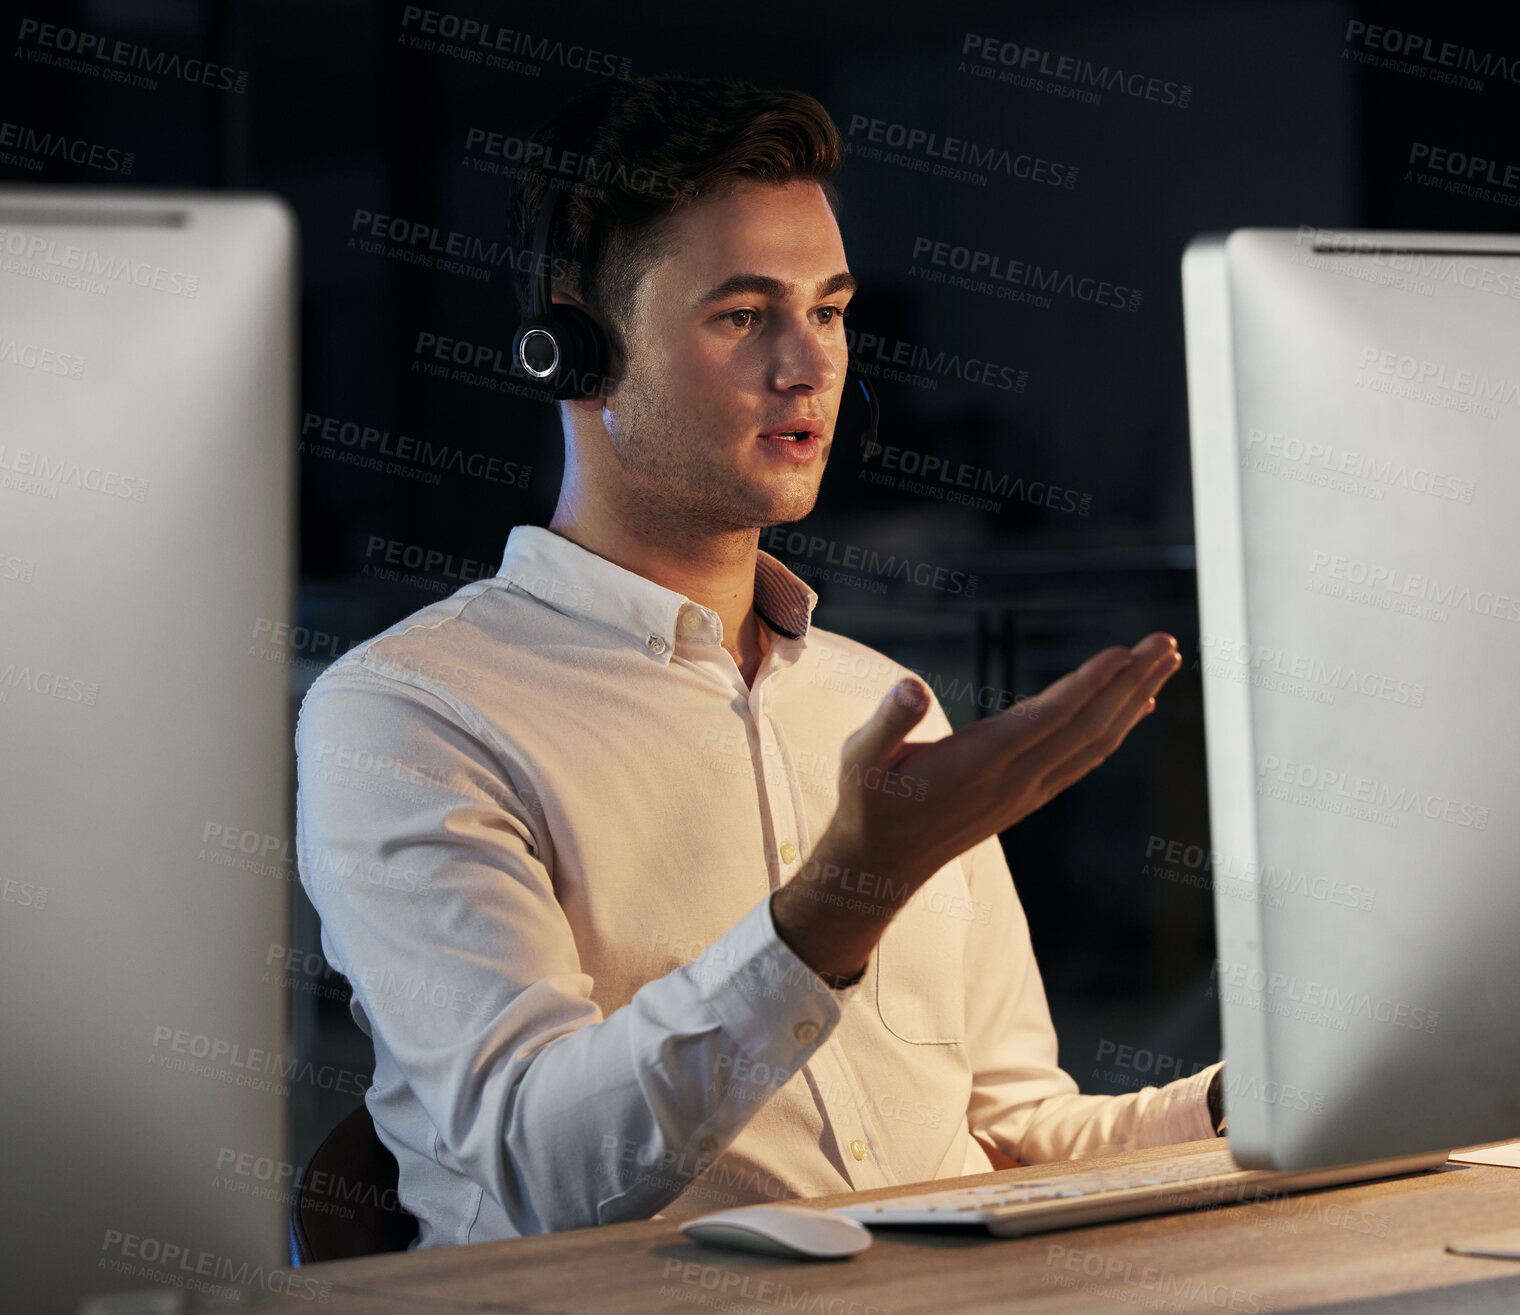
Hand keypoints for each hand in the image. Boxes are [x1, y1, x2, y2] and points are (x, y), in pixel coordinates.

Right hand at [772, 634, 1182, 981]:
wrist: (881, 865)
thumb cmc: (869, 803)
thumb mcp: (860, 758)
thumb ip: (888, 721)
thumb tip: (910, 687)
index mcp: (977, 764)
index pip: (1047, 720)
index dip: (1088, 686)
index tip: (1124, 652)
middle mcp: (1013, 780)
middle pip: (1087, 727)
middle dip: (1131, 683)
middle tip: (1168, 642)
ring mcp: (1026, 791)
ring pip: (1094, 743)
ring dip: (1134, 700)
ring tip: (1165, 662)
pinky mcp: (1028, 796)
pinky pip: (1084, 758)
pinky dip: (1116, 728)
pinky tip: (1136, 707)